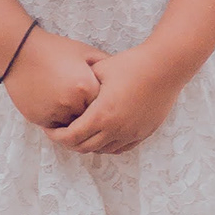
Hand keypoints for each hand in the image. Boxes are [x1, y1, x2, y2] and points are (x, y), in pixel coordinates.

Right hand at [5, 29, 104, 130]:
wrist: (19, 52)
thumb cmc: (54, 49)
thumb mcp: (83, 51)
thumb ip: (105, 63)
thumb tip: (121, 73)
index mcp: (87, 87)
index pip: (104, 105)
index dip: (103, 102)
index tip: (103, 100)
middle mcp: (72, 103)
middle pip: (90, 119)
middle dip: (90, 114)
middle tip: (90, 108)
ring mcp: (55, 113)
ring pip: (73, 127)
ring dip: (74, 120)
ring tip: (71, 106)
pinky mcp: (40, 119)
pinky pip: (56, 128)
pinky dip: (58, 122)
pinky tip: (56, 106)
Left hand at [47, 44, 185, 154]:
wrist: (166, 67)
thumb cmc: (132, 64)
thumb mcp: (100, 68)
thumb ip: (82, 82)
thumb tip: (66, 86)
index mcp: (102, 114)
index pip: (71, 136)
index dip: (56, 135)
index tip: (49, 128)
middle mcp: (116, 129)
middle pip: (84, 148)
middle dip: (68, 142)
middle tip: (61, 132)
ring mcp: (131, 133)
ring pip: (102, 150)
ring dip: (88, 145)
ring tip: (81, 133)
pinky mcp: (144, 133)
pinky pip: (120, 148)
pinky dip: (107, 145)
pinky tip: (102, 135)